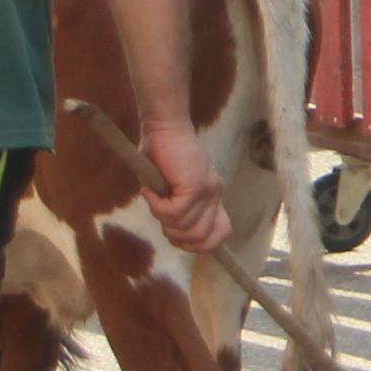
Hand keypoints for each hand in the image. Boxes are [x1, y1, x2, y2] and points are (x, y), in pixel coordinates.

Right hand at [144, 127, 229, 256]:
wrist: (163, 126)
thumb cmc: (161, 153)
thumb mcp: (169, 189)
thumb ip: (175, 209)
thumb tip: (172, 231)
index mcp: (211, 197)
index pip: (220, 233)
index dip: (199, 245)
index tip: (176, 236)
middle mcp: (214, 195)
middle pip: (201, 237)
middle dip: (175, 236)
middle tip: (159, 215)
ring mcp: (207, 191)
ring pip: (185, 227)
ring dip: (162, 219)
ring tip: (153, 198)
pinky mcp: (195, 185)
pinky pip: (175, 213)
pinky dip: (157, 207)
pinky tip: (150, 192)